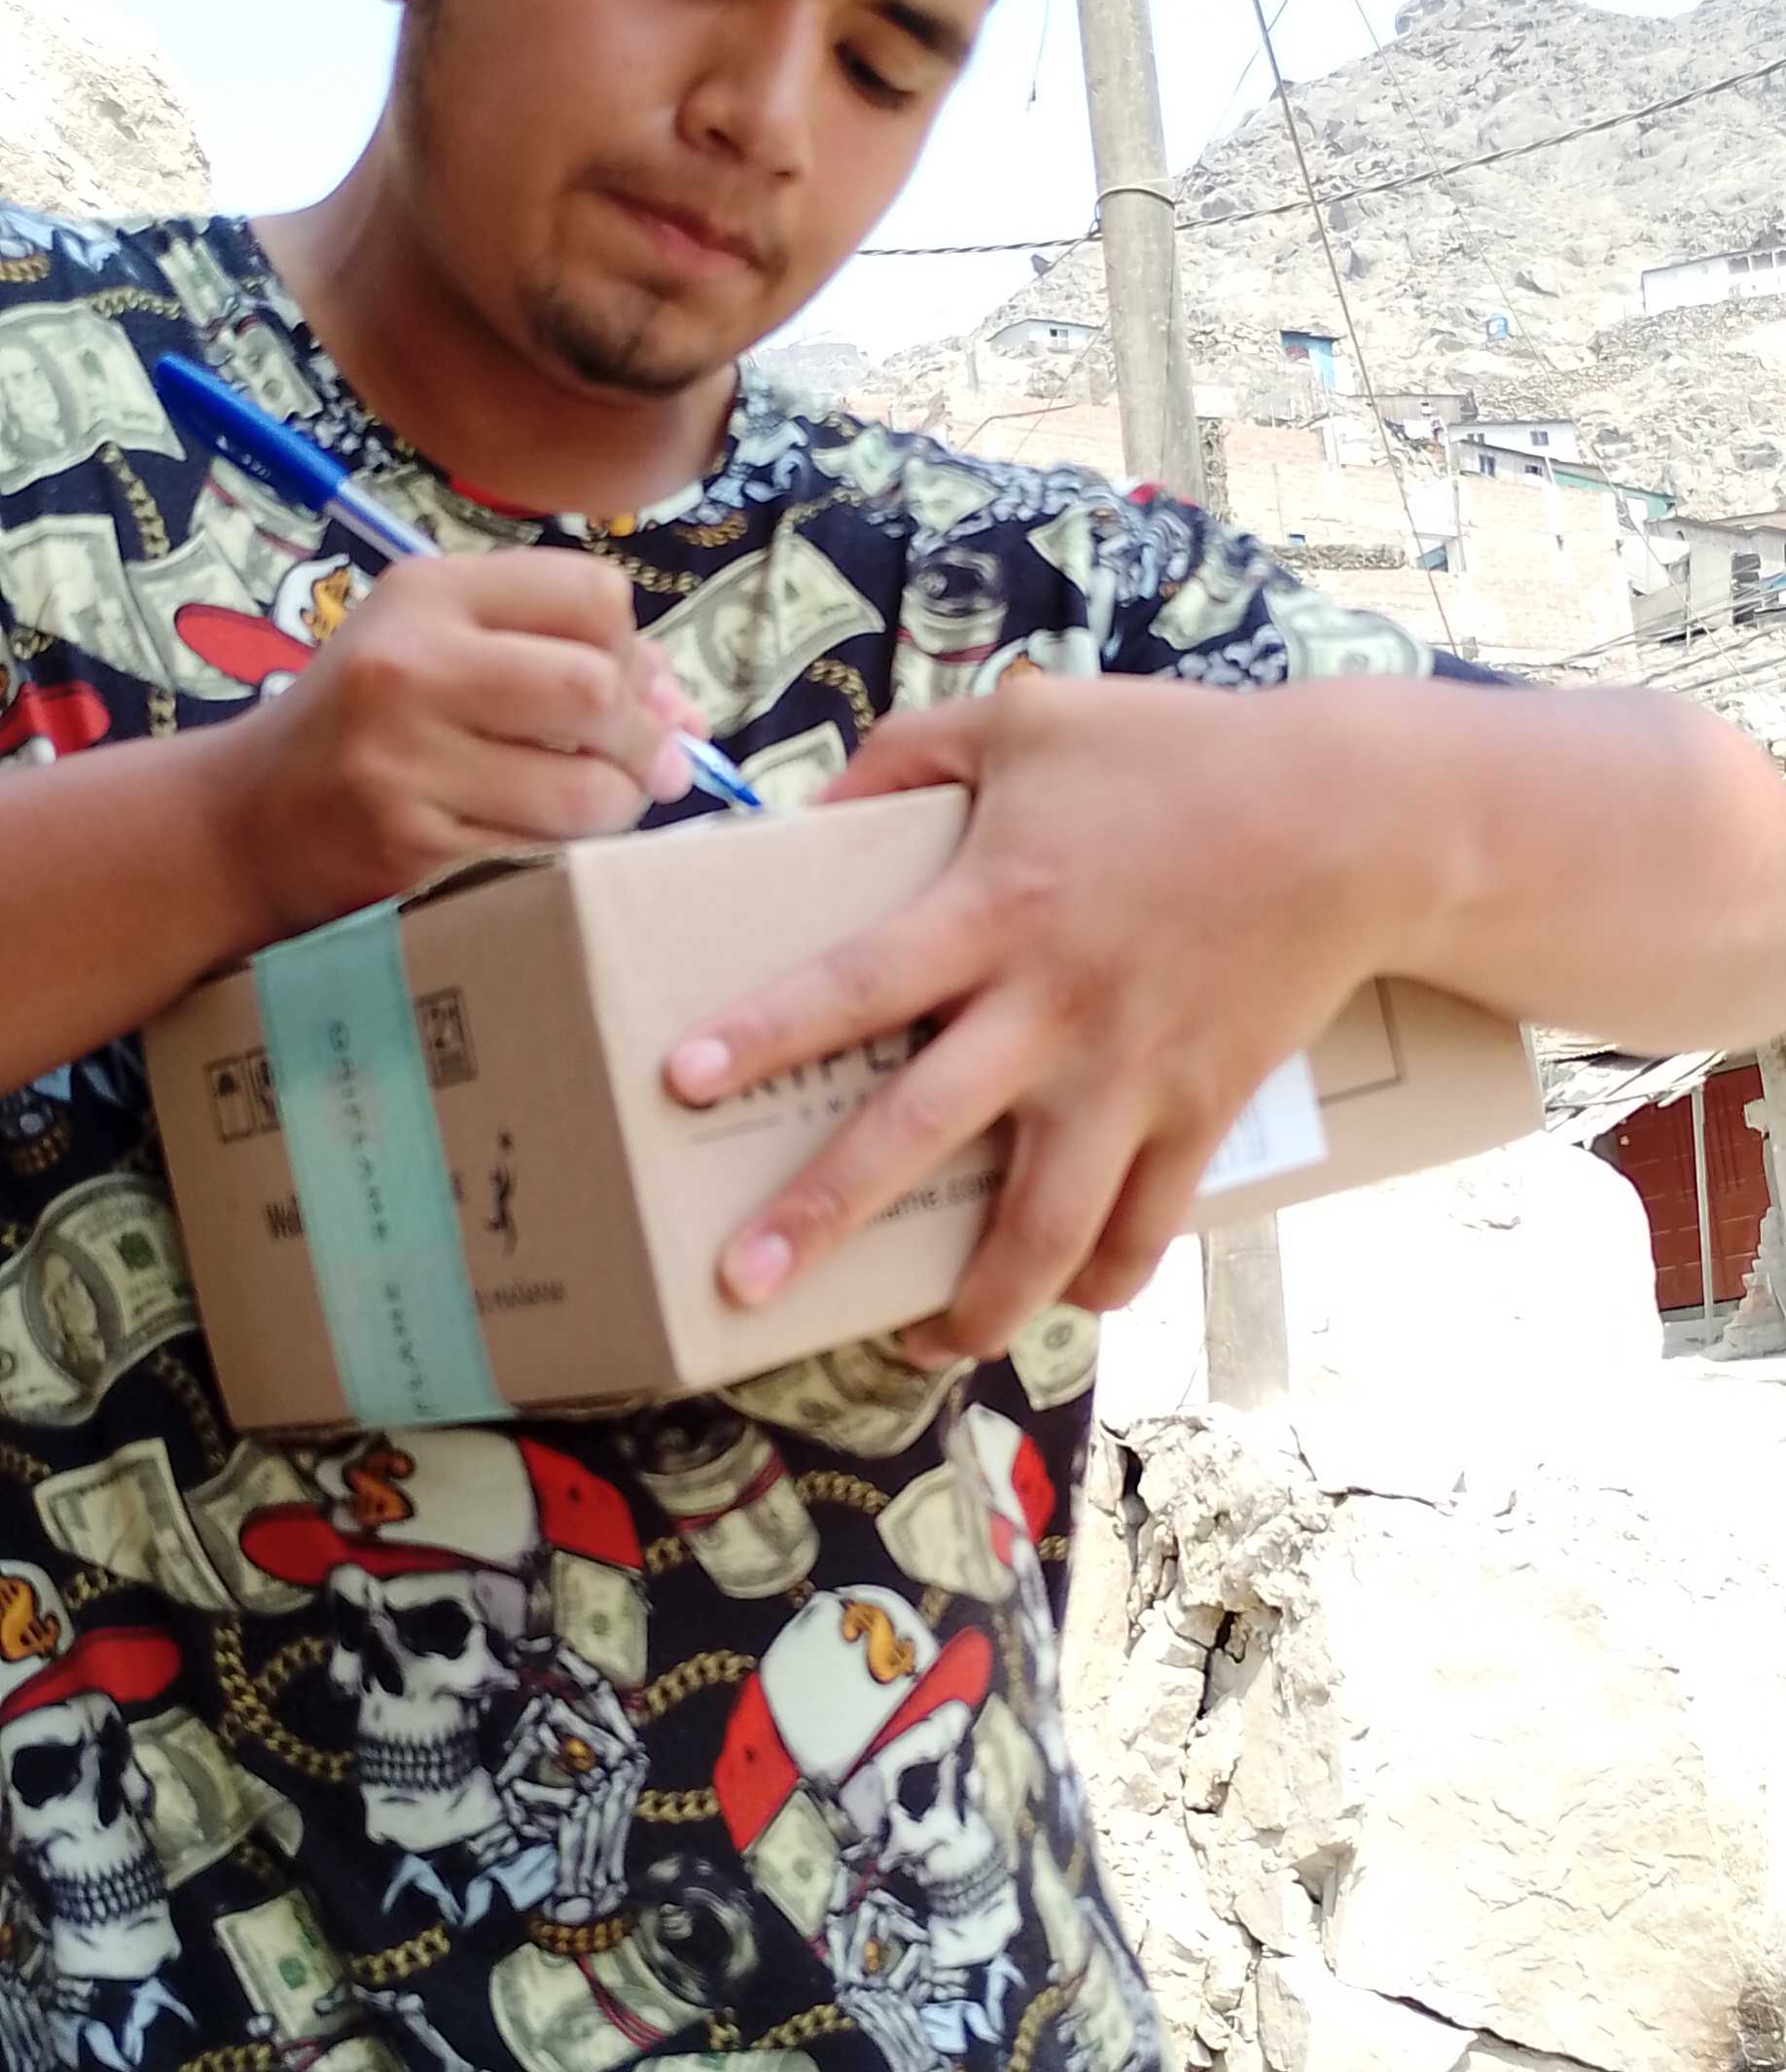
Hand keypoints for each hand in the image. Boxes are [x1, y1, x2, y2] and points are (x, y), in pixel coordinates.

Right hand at [211, 551, 697, 942]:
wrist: (244, 822)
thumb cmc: (364, 727)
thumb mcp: (437, 649)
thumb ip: (555, 653)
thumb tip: (683, 711)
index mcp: (428, 592)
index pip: (593, 594)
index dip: (635, 650)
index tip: (627, 691)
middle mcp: (411, 662)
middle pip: (596, 687)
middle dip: (643, 736)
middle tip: (642, 765)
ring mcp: (404, 757)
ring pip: (586, 786)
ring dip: (618, 806)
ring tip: (597, 808)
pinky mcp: (408, 842)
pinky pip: (542, 849)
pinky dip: (566, 850)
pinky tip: (540, 841)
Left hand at [665, 670, 1435, 1360]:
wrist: (1356, 817)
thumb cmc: (1179, 755)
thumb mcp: (1027, 720)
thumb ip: (904, 758)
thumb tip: (811, 814)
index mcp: (997, 910)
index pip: (858, 979)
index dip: (769, 1029)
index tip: (683, 1079)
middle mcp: (1054, 1010)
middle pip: (922, 1131)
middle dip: (824, 1214)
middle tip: (741, 1281)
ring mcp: (1132, 1076)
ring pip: (1046, 1223)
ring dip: (976, 1302)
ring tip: (917, 1351)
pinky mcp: (1201, 1112)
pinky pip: (1147, 1225)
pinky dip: (1104, 1278)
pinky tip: (1063, 1304)